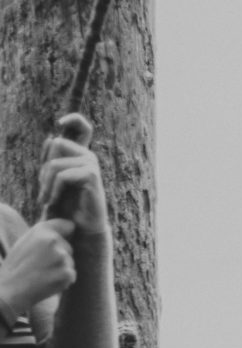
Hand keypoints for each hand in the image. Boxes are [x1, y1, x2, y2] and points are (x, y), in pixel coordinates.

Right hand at [0, 218, 76, 313]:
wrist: (10, 291)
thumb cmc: (15, 266)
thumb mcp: (25, 242)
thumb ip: (45, 234)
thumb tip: (71, 226)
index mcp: (42, 230)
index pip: (67, 225)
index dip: (66, 233)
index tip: (63, 239)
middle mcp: (54, 241)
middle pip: (68, 247)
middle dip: (60, 255)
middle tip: (40, 265)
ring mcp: (62, 257)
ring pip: (70, 262)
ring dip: (61, 268)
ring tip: (43, 274)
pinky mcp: (68, 273)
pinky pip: (71, 274)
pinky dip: (63, 279)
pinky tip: (47, 281)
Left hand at [39, 113, 108, 234]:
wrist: (81, 227)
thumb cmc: (67, 205)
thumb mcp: (53, 180)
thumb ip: (52, 160)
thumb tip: (52, 138)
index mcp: (81, 155)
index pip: (84, 129)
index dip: (74, 119)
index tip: (60, 122)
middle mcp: (89, 157)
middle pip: (57, 144)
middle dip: (44, 167)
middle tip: (44, 190)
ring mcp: (92, 165)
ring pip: (55, 163)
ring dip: (45, 184)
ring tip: (45, 199)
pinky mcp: (92, 176)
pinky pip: (62, 175)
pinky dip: (53, 190)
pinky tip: (52, 201)